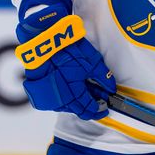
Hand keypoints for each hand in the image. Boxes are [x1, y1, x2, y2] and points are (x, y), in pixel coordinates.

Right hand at [16, 5, 115, 119]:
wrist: (44, 43)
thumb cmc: (68, 50)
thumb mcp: (91, 61)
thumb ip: (103, 76)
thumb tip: (111, 88)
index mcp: (75, 93)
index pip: (89, 109)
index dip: (99, 110)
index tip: (105, 108)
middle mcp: (63, 99)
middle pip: (79, 111)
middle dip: (90, 109)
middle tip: (98, 103)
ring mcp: (51, 96)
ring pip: (68, 107)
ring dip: (78, 104)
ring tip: (86, 95)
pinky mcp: (43, 92)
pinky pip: (57, 101)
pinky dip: (67, 99)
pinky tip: (72, 91)